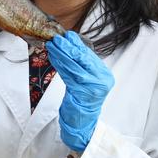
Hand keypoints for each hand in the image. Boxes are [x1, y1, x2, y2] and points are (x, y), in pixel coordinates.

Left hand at [46, 31, 114, 151]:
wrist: (82, 122)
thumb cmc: (83, 100)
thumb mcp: (88, 81)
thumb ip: (84, 66)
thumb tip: (72, 45)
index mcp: (105, 76)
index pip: (90, 56)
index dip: (78, 45)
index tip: (69, 36)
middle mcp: (101, 80)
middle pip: (83, 59)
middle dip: (69, 47)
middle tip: (58, 38)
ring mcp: (92, 87)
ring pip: (73, 66)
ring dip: (61, 54)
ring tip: (52, 45)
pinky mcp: (80, 92)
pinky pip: (67, 75)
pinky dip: (59, 64)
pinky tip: (52, 57)